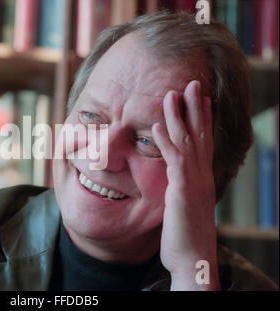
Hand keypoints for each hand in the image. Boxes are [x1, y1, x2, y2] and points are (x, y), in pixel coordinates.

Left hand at [152, 80, 219, 290]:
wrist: (192, 259)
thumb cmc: (184, 234)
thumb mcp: (184, 205)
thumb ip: (181, 188)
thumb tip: (175, 178)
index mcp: (201, 177)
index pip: (203, 141)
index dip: (202, 118)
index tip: (199, 98)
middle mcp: (201, 175)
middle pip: (200, 134)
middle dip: (196, 108)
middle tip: (192, 84)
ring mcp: (194, 182)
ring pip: (187, 141)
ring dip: (178, 117)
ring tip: (172, 95)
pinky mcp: (183, 191)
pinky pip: (174, 161)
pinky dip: (165, 143)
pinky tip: (154, 128)